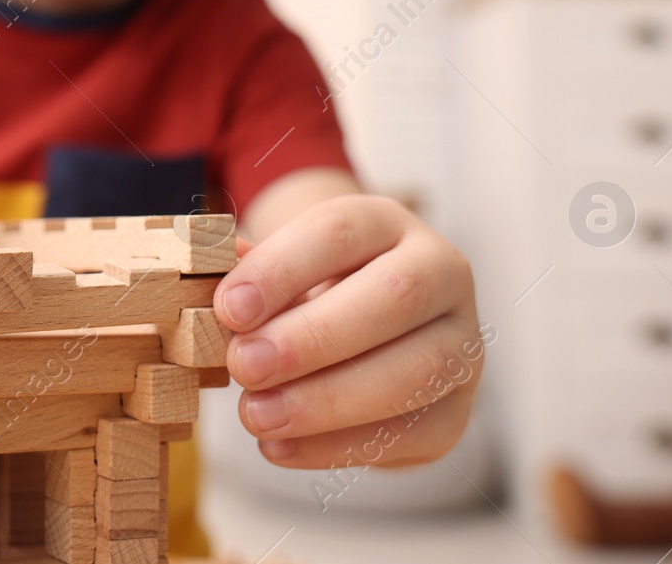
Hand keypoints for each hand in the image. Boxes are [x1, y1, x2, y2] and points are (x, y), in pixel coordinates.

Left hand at [212, 193, 483, 468]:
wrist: (370, 337)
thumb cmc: (313, 293)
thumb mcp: (281, 269)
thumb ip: (249, 271)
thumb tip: (211, 269)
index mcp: (387, 223)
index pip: (339, 231)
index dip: (281, 269)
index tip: (228, 308)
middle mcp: (440, 273)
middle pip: (393, 296)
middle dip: (311, 337)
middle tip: (243, 366)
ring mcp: (461, 343)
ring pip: (415, 370)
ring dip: (326, 401)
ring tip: (257, 415)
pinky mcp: (455, 411)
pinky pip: (409, 433)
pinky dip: (338, 446)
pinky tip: (280, 447)